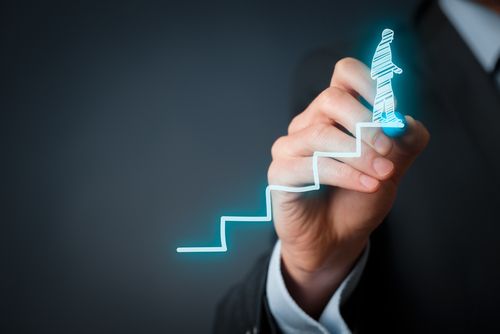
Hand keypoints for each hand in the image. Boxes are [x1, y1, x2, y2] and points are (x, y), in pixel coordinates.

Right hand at [267, 57, 428, 316]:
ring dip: (359, 154)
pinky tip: (367, 185)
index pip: (344, 74)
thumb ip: (404, 142)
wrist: (337, 238)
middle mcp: (309, 123)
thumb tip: (405, 120)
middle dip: (366, 123)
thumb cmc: (358, 198)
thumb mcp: (391, 167)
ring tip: (382, 173)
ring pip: (321, 133)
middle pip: (332, 99)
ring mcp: (290, 147)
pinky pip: (311, 165)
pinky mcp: (280, 173)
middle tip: (387, 149)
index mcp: (335, 113)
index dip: (369, 82)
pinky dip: (345, 174)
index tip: (390, 107)